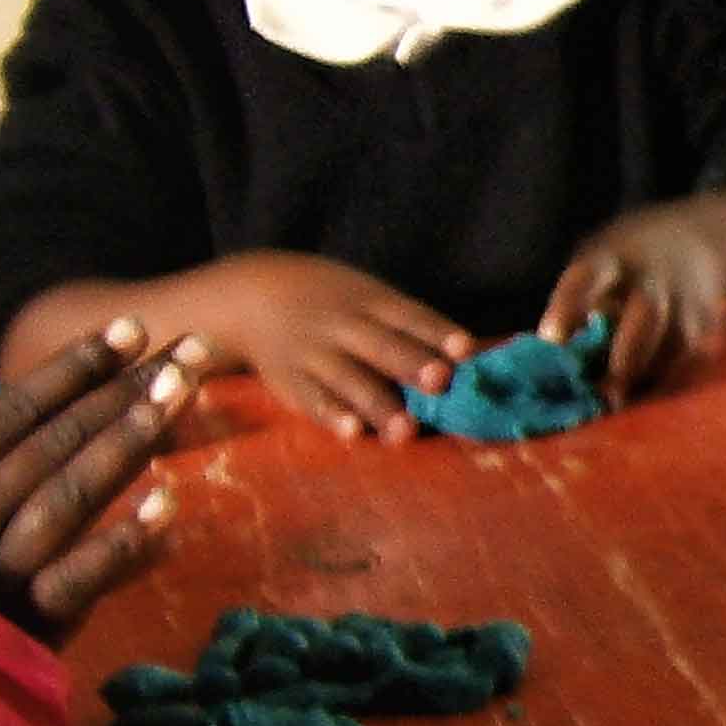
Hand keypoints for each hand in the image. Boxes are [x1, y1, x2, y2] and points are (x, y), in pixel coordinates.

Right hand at [0, 321, 190, 642]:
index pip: (7, 415)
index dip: (68, 370)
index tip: (124, 332)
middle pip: (54, 444)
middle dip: (121, 393)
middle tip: (186, 349)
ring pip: (70, 496)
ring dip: (128, 446)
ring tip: (180, 400)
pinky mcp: (15, 630)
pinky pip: (77, 581)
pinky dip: (124, 546)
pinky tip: (170, 507)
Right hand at [196, 254, 470, 439]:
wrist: (254, 292)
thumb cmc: (335, 303)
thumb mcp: (367, 298)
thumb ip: (410, 327)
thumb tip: (471, 359)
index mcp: (372, 302)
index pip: (410, 316)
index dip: (438, 332)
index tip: (466, 348)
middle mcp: (346, 326)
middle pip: (384, 346)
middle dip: (412, 364)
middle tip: (442, 382)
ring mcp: (317, 353)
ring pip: (351, 380)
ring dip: (379, 405)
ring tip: (407, 430)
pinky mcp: (292, 380)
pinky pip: (314, 400)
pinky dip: (333, 416)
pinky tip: (353, 433)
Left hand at [539, 163, 725, 396]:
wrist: (694, 240)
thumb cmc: (624, 267)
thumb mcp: (598, 268)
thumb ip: (580, 307)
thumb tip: (557, 360)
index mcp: (612, 259)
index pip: (588, 277)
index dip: (569, 307)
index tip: (552, 340)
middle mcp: (653, 274)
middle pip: (647, 312)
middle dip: (628, 356)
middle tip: (604, 394)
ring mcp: (686, 296)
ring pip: (677, 340)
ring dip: (649, 374)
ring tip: (622, 398)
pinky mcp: (708, 319)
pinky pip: (693, 356)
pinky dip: (669, 377)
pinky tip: (647, 388)